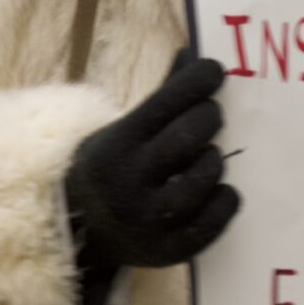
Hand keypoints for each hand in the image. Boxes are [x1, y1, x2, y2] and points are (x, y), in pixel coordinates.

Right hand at [64, 50, 240, 269]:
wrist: (79, 231)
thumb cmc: (112, 167)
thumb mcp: (123, 129)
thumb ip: (162, 95)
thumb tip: (195, 53)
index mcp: (116, 145)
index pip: (165, 104)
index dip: (197, 82)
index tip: (216, 71)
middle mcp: (130, 183)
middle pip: (188, 138)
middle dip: (209, 118)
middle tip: (213, 115)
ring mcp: (149, 221)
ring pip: (203, 179)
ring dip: (215, 159)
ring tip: (210, 155)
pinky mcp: (168, 250)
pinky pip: (212, 222)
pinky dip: (225, 200)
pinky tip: (221, 188)